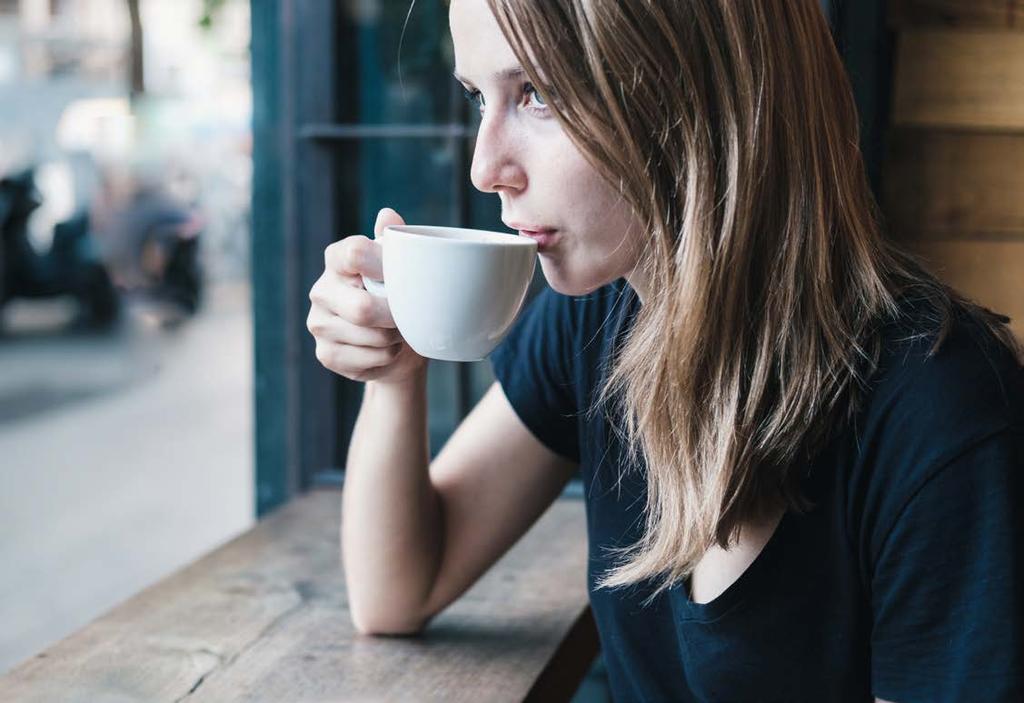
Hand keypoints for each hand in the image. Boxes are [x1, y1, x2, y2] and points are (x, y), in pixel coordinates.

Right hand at [307, 208, 427, 383]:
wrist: (398, 344)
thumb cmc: (399, 297)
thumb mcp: (402, 267)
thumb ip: (395, 242)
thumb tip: (387, 215)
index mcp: (337, 258)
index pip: (355, 253)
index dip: (383, 266)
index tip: (401, 278)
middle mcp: (321, 289)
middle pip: (362, 308)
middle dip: (395, 316)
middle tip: (407, 314)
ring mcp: (319, 323)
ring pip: (371, 337)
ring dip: (396, 338)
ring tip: (398, 331)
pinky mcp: (326, 354)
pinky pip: (370, 359)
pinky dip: (388, 356)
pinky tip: (386, 349)